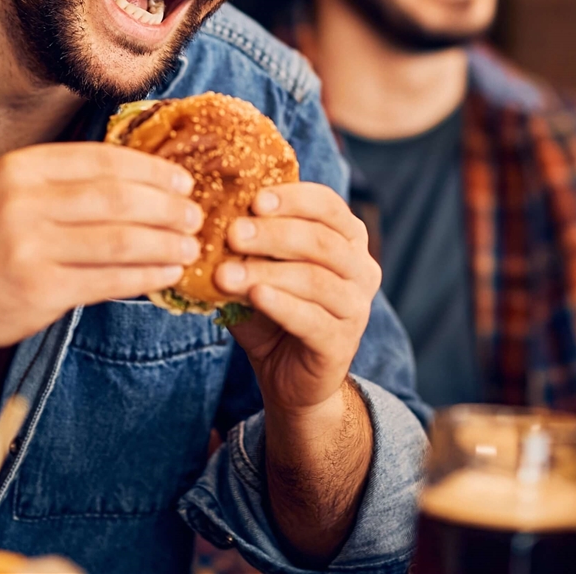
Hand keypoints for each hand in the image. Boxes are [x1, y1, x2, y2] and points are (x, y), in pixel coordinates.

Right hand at [0, 142, 203, 356]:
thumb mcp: (13, 196)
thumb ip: (66, 184)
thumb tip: (143, 178)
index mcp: (21, 168)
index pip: (102, 160)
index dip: (151, 170)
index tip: (182, 181)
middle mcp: (23, 201)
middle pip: (117, 198)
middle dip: (165, 207)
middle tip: (195, 215)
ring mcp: (29, 246)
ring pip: (120, 239)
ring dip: (164, 243)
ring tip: (190, 247)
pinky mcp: (39, 290)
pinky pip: (108, 280)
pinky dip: (145, 276)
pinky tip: (166, 275)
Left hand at [216, 182, 378, 412]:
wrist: (288, 376)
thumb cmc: (273, 310)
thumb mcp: (260, 269)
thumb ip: (249, 245)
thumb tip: (214, 216)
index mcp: (348, 239)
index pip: (328, 205)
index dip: (292, 199)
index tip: (254, 200)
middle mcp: (361, 269)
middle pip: (320, 241)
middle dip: (272, 234)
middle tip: (232, 234)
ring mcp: (356, 308)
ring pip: (314, 280)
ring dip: (266, 272)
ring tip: (226, 274)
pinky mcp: (342, 344)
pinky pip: (312, 320)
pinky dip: (281, 305)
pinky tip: (255, 296)